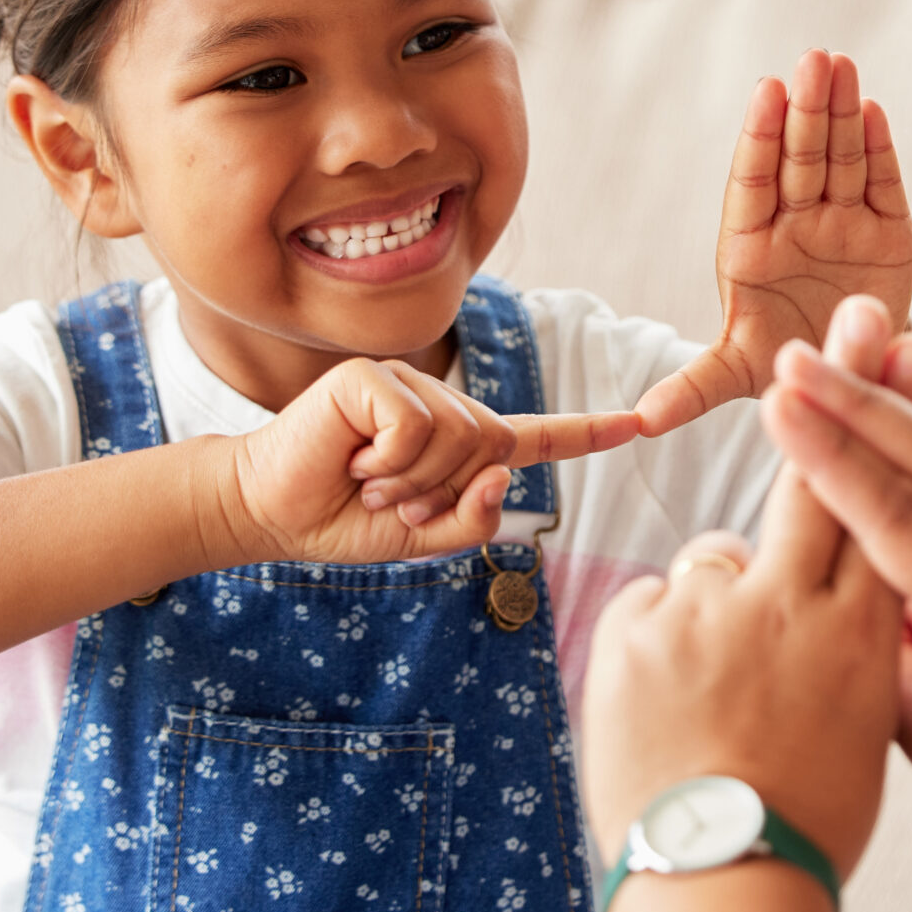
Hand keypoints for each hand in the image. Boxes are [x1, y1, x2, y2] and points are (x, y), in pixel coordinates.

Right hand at [218, 357, 636, 565]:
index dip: (586, 432)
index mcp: (460, 442)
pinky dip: (388, 458)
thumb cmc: (342, 521)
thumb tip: (508, 473)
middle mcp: (441, 403)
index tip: (640, 423)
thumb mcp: (421, 536)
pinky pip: (416, 426)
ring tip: (365, 479)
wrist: (270, 512)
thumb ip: (472, 519)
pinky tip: (352, 458)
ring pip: (458, 437)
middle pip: (492, 446)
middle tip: (385, 498)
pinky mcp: (373, 376)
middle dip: (441, 492)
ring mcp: (407, 382)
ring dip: (410, 479)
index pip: (534, 435)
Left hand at [584, 312, 902, 880]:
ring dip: (720, 604)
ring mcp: (707, 611)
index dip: (888, 418)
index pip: (878, 501)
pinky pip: (654, 605)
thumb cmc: (807, 824)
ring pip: (717, 560)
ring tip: (717, 699)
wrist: (718, 887)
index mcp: (862, 632)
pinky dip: (661, 641)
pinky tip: (670, 707)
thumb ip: (858, 647)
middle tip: (844, 317)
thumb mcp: (868, 731)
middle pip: (809, 477)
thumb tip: (844, 599)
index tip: (896, 343)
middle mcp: (791, 602)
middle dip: (828, 393)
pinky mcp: (636, 629)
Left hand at [635, 50, 911, 437]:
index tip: (767, 93)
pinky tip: (873, 109)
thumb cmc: (784, 360)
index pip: (753, 183)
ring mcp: (842, 221)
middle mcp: (795, 223)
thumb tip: (638, 421)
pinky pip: (882, 182)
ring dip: (840, 111)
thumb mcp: (737, 376)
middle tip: (812, 60)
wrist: (851, 371)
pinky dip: (880, 149)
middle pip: (799, 159)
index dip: (761, 138)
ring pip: (840, 159)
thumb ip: (695, 387)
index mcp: (750, 246)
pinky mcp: (889, 230)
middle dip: (805, 111)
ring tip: (840, 65)